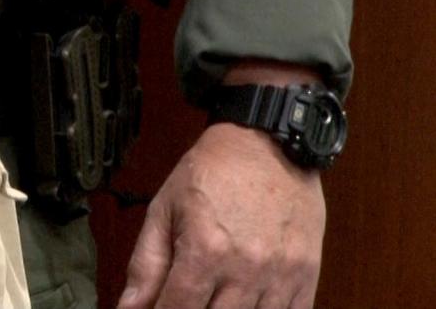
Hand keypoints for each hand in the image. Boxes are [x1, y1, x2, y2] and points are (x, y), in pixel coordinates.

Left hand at [117, 123, 325, 308]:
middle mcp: (246, 268)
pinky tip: (247, 302)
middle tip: (188, 298)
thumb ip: (146, 263)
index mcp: (205, 250)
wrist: (266, 143)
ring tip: (215, 297)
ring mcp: (281, 274)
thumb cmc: (210, 173)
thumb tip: (128, 308)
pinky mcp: (307, 275)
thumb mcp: (165, 208)